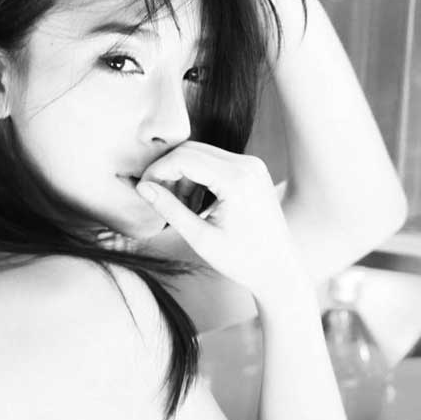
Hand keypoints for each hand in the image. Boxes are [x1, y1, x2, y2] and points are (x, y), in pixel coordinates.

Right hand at [134, 141, 303, 299]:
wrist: (279, 269)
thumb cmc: (241, 260)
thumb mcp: (200, 238)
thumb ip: (170, 209)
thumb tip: (142, 187)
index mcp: (237, 180)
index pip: (184, 158)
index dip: (157, 170)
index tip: (143, 190)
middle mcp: (248, 164)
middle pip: (192, 150)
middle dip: (169, 171)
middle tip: (157, 198)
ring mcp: (253, 165)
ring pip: (202, 154)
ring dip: (183, 175)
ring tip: (180, 208)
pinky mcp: (253, 170)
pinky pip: (216, 162)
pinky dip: (199, 177)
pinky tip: (196, 205)